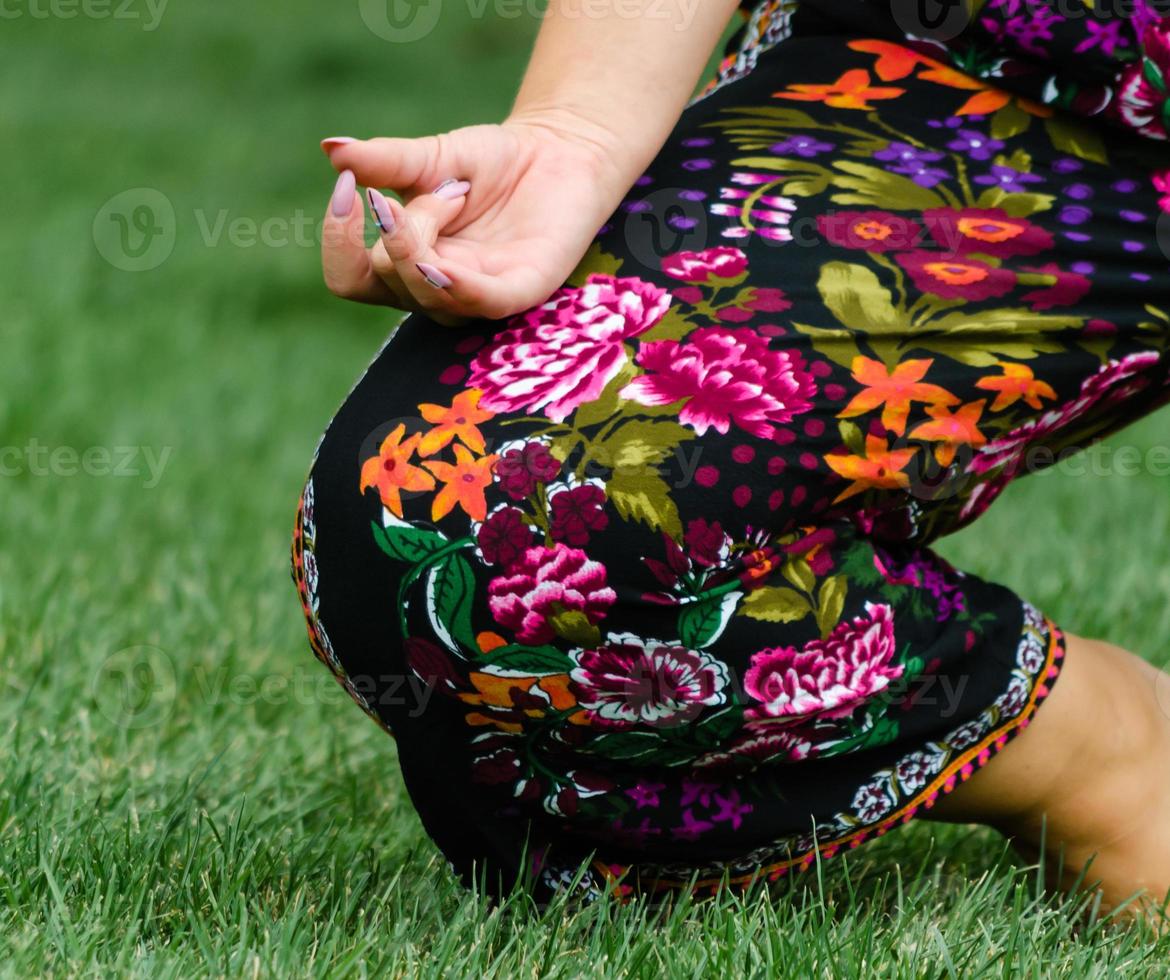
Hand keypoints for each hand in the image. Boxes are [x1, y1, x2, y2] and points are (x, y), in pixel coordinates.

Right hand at [320, 116, 628, 324]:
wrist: (558, 150)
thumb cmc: (492, 162)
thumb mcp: (430, 157)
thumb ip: (384, 161)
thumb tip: (331, 149)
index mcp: (405, 264)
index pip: (349, 279)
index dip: (338, 240)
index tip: (347, 187)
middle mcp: (435, 290)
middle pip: (386, 278)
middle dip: (401, 223)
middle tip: (445, 185)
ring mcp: (476, 296)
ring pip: (426, 294)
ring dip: (423, 240)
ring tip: (454, 193)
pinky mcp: (519, 291)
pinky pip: (479, 304)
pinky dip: (456, 289)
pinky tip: (439, 267)